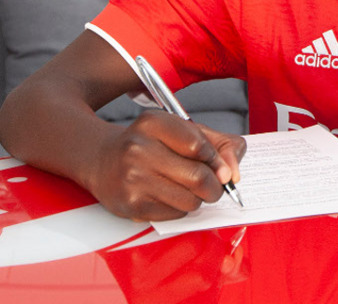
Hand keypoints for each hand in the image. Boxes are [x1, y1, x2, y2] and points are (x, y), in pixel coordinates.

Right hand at [86, 110, 245, 220]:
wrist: (103, 161)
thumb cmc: (152, 144)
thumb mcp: (184, 131)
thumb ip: (219, 144)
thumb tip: (234, 173)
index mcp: (153, 123)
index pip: (198, 146)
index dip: (219, 161)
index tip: (224, 170)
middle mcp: (137, 149)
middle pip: (198, 177)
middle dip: (215, 186)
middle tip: (214, 185)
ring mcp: (132, 180)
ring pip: (190, 200)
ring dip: (198, 199)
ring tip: (187, 188)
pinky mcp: (131, 206)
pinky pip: (176, 214)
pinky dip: (181, 208)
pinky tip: (168, 196)